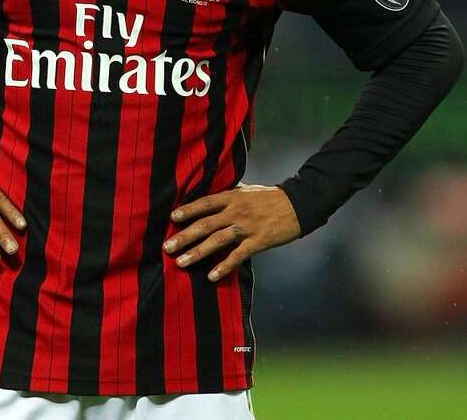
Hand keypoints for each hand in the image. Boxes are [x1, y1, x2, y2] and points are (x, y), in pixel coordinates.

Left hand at [164, 184, 300, 281]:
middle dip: (184, 236)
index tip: (172, 217)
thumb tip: (212, 198)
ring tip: (181, 262)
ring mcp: (247, 227)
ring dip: (197, 252)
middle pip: (205, 224)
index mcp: (233, 197)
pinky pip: (238, 256)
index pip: (205, 203)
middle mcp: (236, 211)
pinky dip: (224, 267)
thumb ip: (230, 194)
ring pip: (217, 241)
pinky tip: (211, 276)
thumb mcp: (248, 190)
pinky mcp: (258, 241)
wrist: (299, 204)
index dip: (188, 210)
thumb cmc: (272, 197)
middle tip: (167, 247)